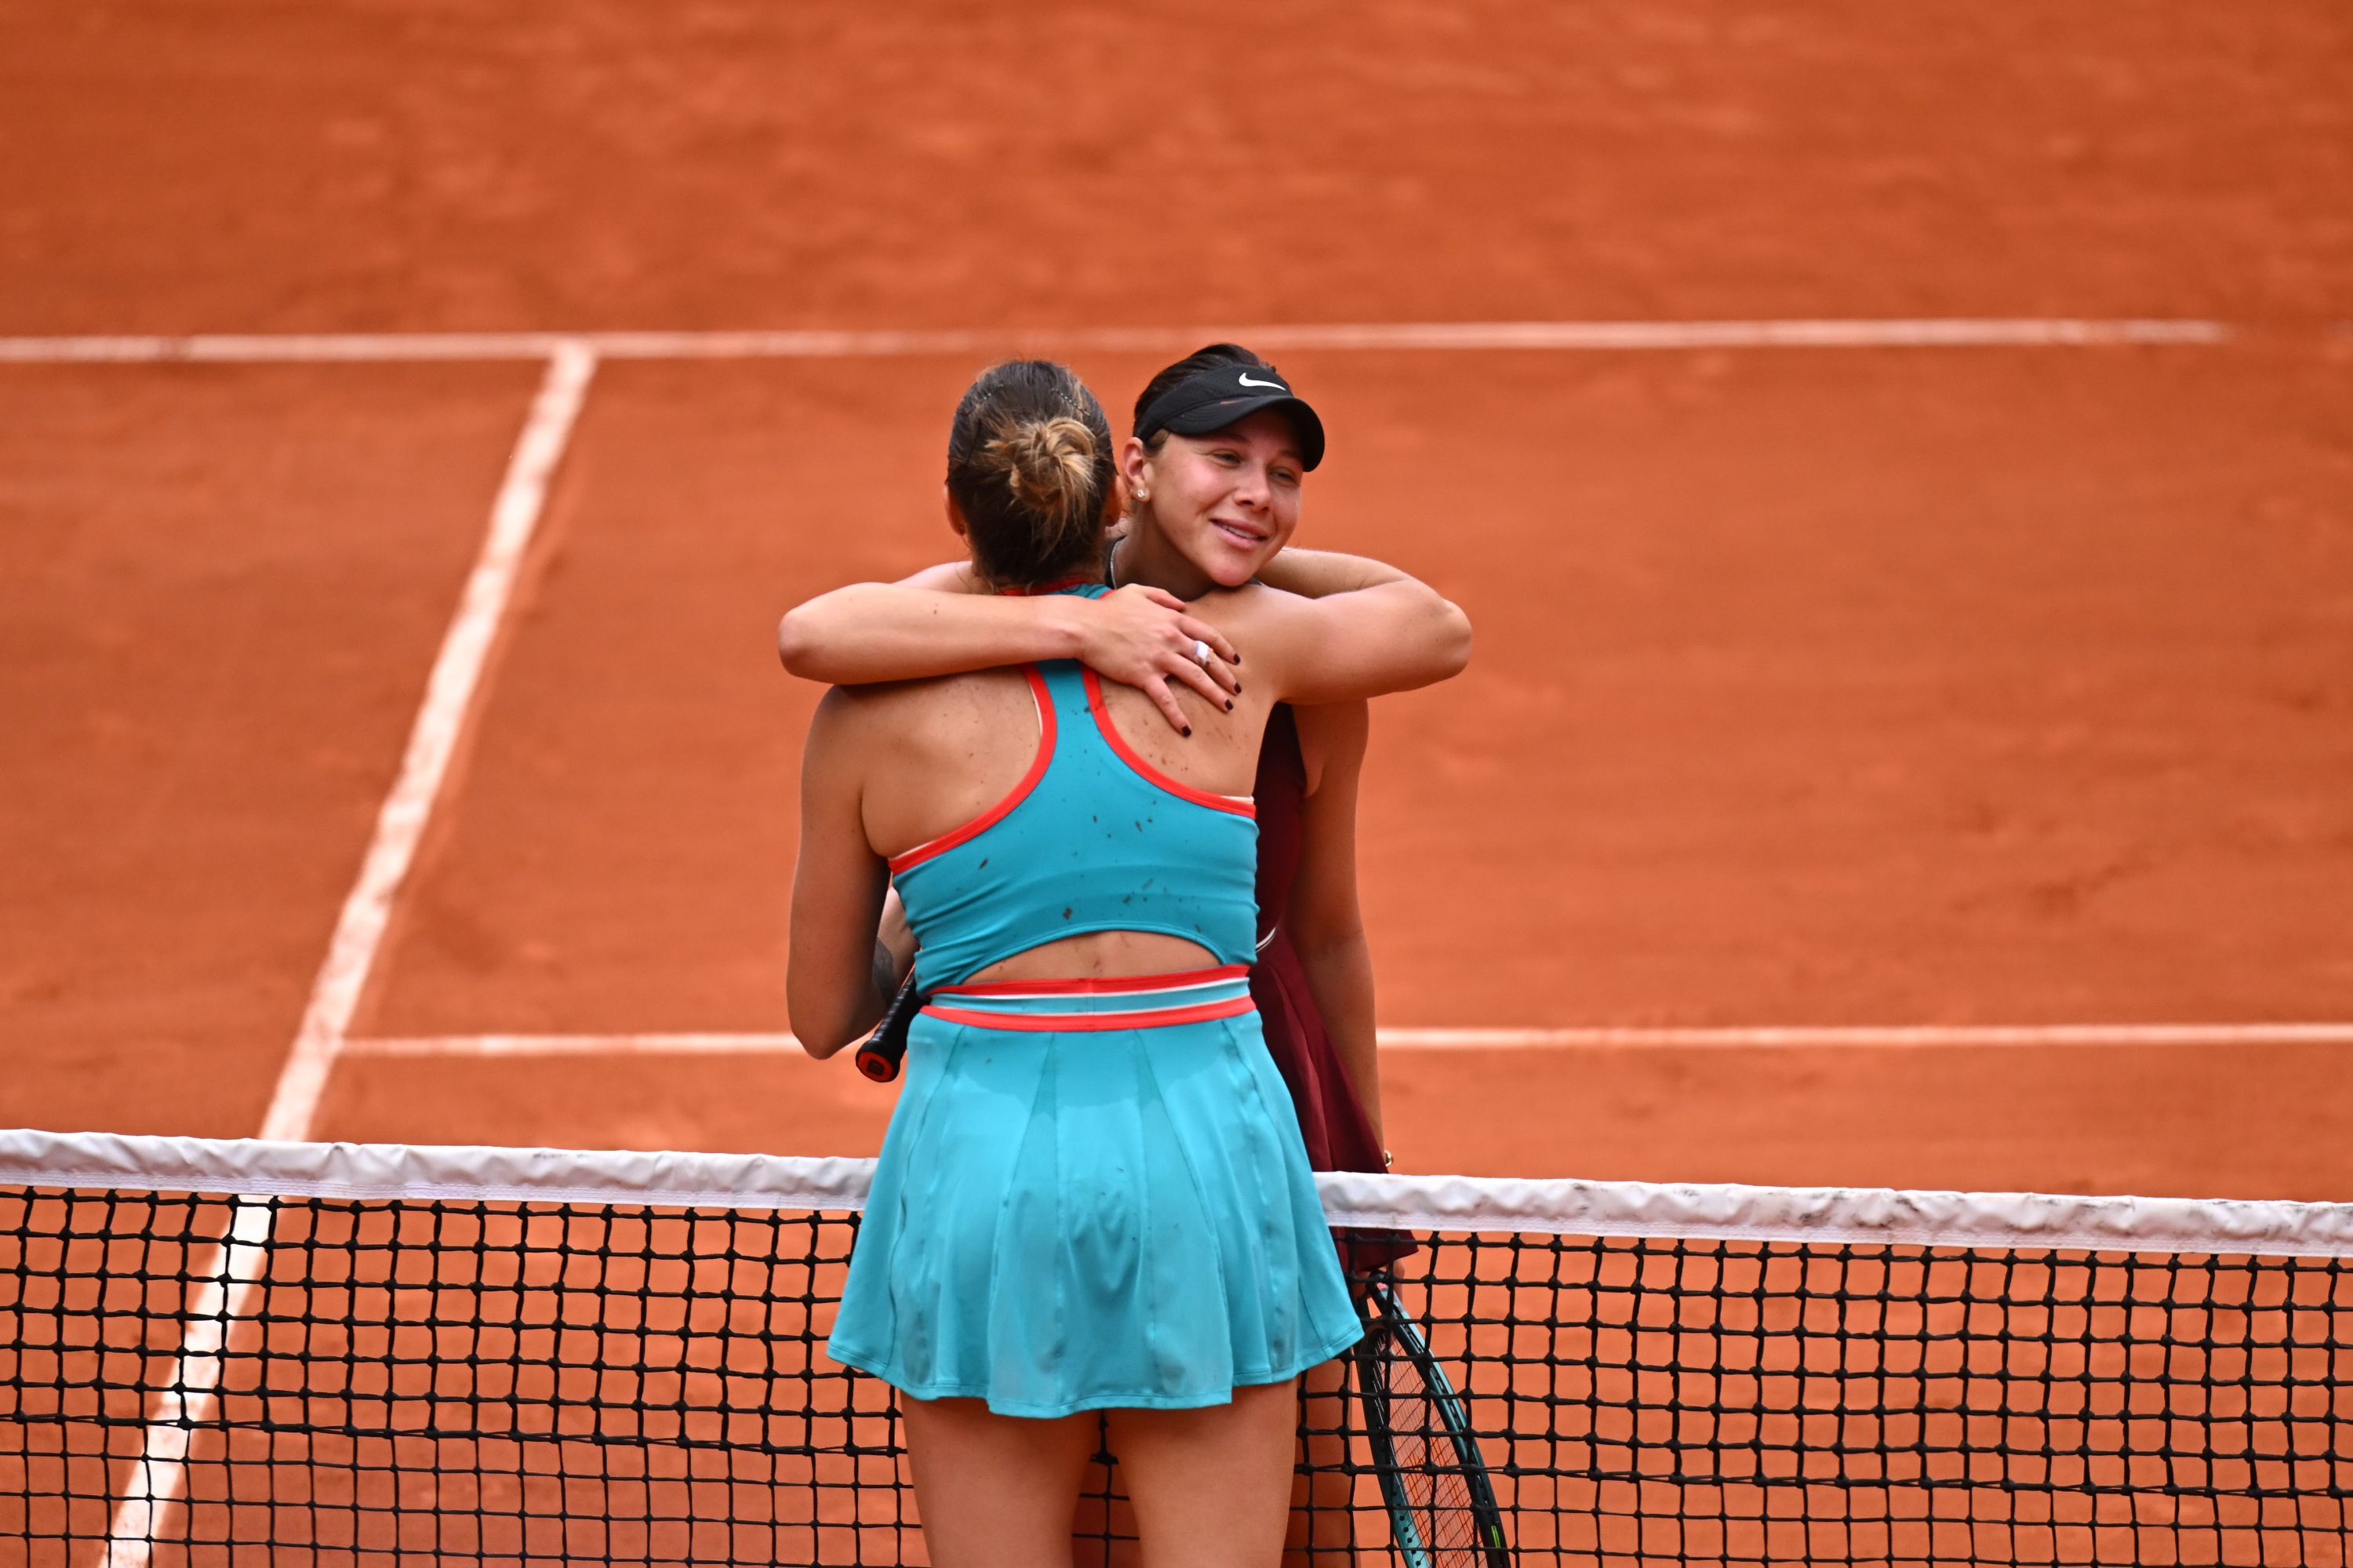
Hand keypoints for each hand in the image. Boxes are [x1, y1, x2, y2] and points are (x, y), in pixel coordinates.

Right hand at [1073, 584, 1241, 732]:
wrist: (1085, 626)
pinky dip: (1177, 715)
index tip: (1235, 660)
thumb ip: (1164, 596)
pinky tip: (1186, 729)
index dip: (1224, 648)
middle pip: (1207, 658)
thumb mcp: (1138, 592)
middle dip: (1225, 675)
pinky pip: (1166, 699)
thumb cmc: (1108, 609)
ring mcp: (1159, 657)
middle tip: (1237, 689)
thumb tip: (1183, 605)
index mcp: (1172, 618)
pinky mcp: (1143, 675)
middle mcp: (1171, 638)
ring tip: (1227, 706)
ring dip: (1214, 693)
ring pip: (1195, 677)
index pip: (1207, 634)